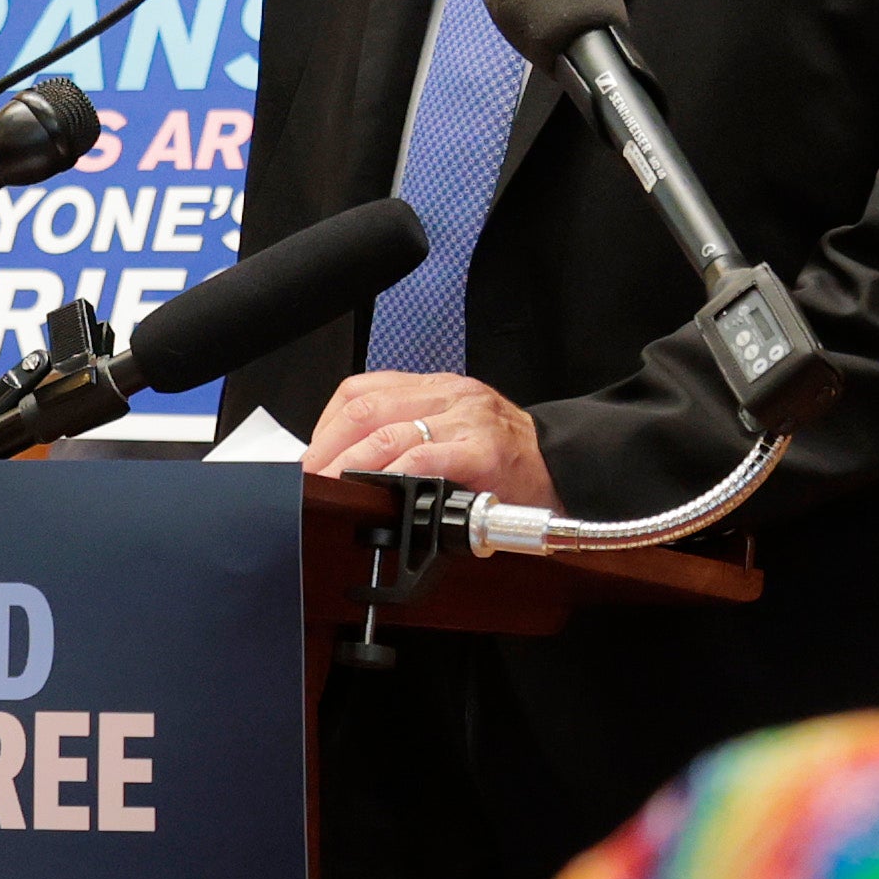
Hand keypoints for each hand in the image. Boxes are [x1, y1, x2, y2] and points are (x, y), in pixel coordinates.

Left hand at [304, 372, 549, 502]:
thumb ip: (414, 436)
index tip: (312, 456)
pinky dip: (391, 473)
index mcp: (438, 388)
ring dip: (348, 464)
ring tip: (331, 487)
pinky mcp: (482, 450)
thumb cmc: (511, 460)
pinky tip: (375, 490)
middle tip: (309, 477)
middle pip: (366, 409)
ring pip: (388, 431)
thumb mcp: (457, 431)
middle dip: (327, 447)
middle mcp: (450, 395)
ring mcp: (467, 419)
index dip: (327, 424)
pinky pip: (424, 457)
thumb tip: (353, 466)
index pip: (363, 389)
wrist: (569, 469)